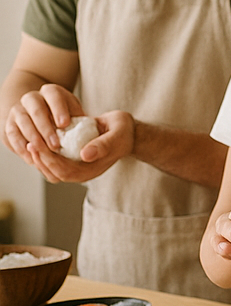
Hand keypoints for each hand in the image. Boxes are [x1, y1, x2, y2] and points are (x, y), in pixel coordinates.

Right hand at [6, 83, 84, 157]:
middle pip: (36, 109)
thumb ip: (81, 121)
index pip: (53, 95)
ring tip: (44, 152)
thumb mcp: (74, 114)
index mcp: (50, 92)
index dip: (58, 109)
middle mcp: (31, 98)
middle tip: (56, 145)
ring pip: (22, 122)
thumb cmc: (64, 116)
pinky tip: (31, 156)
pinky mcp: (9, 124)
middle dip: (46, 128)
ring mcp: (17, 110)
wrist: (41, 114)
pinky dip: (20, 145)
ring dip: (33, 138)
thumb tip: (94, 137)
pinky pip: (11, 134)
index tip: (64, 124)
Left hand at [17, 109, 134, 183]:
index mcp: (93, 170)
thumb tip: (84, 155)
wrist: (125, 131)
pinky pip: (53, 162)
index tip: (38, 144)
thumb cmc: (123, 131)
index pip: (65, 172)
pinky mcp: (71, 160)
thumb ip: (104, 144)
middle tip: (30, 143)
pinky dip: (43, 154)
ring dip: (39, 158)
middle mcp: (82, 173)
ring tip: (30, 143)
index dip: (49, 160)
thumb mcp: (117, 134)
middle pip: (54, 174)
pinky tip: (38, 142)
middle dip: (40, 159)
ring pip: (51, 171)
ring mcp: (76, 167)